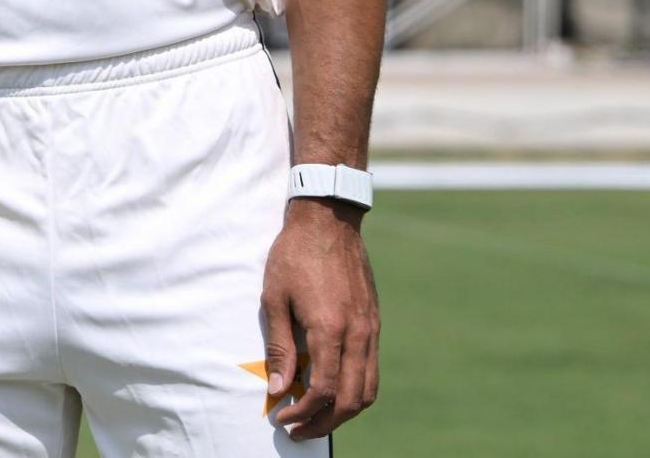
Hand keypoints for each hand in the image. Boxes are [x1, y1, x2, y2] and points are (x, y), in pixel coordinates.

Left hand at [261, 200, 380, 439]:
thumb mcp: (274, 298)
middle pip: (353, 399)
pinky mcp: (375, 323)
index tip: (282, 418)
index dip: (303, 412)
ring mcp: (371, 329)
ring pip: (369, 389)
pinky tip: (334, 390)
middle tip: (298, 430)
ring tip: (316, 417)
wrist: (328, 220)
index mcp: (330, 329)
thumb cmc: (293, 256)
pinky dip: (357, 390)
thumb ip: (279, 347)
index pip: (324, 390)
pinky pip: (372, 369)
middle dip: (325, 422)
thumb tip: (277, 388)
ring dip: (345, 411)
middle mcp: (358, 334)